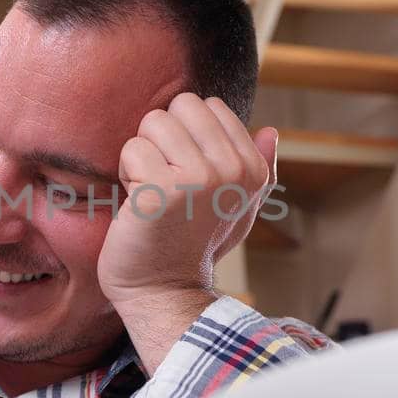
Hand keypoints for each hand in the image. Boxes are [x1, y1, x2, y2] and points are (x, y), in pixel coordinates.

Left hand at [97, 93, 277, 370]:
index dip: (186, 135)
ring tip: (151, 190)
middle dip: (163, 137)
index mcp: (251, 168)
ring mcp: (198, 179)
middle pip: (181, 105)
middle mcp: (231, 170)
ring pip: (153, 123)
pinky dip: (126, 174)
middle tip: (164, 178)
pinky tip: (137, 203)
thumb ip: (257, 168)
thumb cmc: (196, 246)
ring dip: (142, 155)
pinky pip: (132, 149)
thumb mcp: (239, 208)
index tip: (186, 174)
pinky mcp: (161, 190)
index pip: (207, 106)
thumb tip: (270, 130)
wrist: (165, 291)